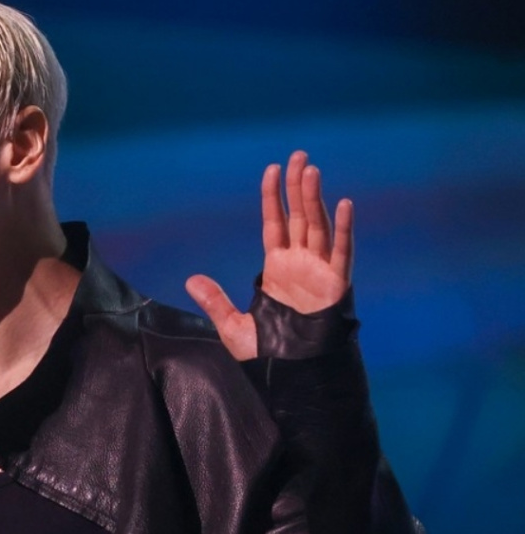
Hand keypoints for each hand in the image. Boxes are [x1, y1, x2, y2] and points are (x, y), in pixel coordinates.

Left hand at [185, 150, 353, 359]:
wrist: (295, 377)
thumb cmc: (270, 355)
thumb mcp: (233, 327)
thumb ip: (215, 301)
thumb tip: (191, 280)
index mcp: (277, 269)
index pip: (275, 224)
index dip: (272, 197)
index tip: (272, 169)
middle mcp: (301, 264)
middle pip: (300, 216)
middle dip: (297, 187)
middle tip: (298, 156)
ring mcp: (320, 272)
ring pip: (319, 226)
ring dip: (316, 199)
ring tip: (311, 170)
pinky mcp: (337, 286)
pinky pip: (342, 253)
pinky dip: (343, 230)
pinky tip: (343, 205)